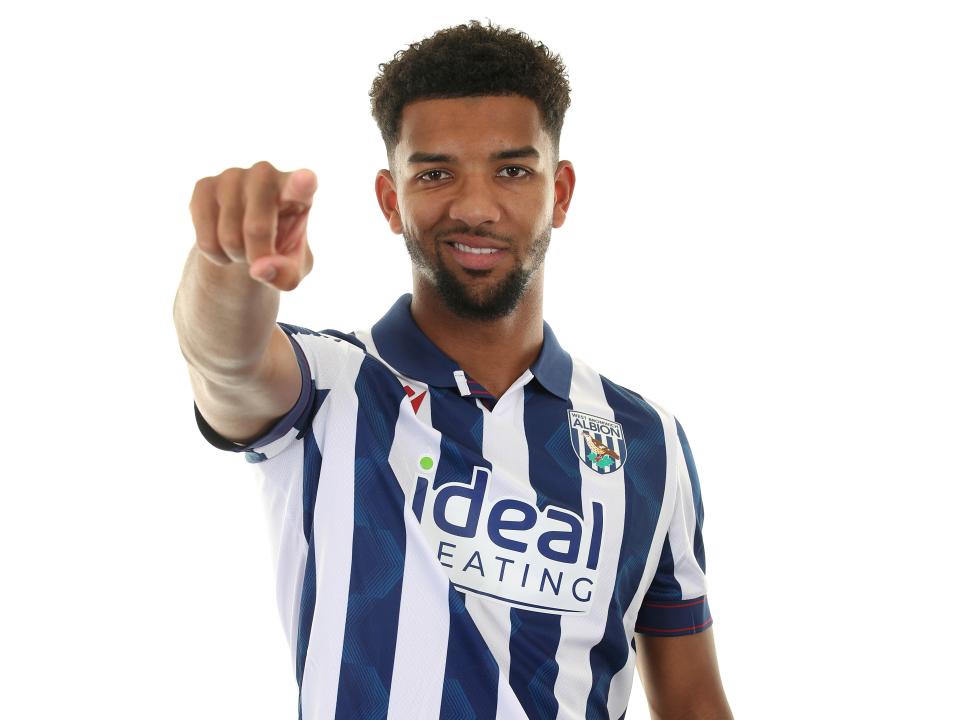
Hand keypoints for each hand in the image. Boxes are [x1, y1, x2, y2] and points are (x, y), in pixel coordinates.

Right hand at [189, 160, 317, 290]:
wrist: (246, 243)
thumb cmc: (278, 252)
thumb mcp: (291, 272)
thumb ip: (286, 274)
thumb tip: (259, 268)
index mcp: (298, 191)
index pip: (300, 186)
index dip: (302, 184)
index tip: (307, 180)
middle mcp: (266, 174)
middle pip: (256, 228)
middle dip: (256, 256)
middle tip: (261, 257)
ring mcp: (233, 175)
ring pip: (229, 238)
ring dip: (236, 256)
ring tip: (244, 245)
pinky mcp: (204, 186)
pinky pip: (206, 240)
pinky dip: (216, 255)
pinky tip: (223, 241)